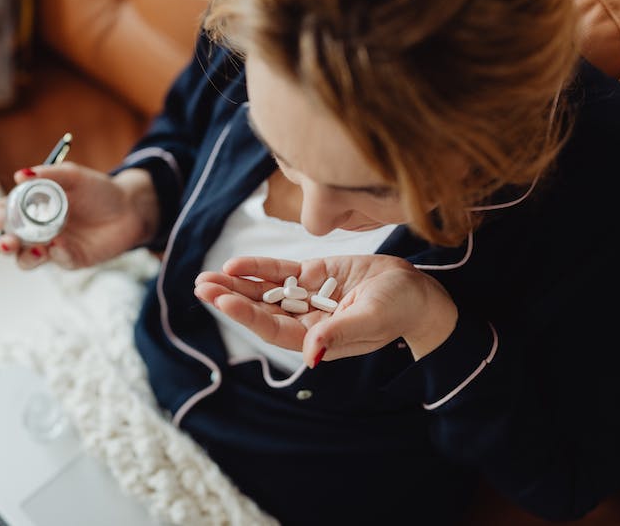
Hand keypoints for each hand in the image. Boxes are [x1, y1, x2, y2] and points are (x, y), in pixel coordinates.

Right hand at [0, 164, 156, 268]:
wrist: (129, 208)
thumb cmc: (98, 190)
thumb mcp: (73, 176)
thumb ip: (48, 175)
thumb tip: (20, 175)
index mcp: (29, 208)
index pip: (0, 214)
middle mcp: (36, 230)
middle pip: (8, 242)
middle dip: (4, 244)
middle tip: (9, 242)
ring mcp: (52, 247)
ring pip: (26, 260)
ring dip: (26, 257)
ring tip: (38, 249)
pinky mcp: (71, 259)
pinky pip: (58, 261)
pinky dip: (57, 253)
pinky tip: (61, 244)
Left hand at [194, 255, 457, 366]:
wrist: (417, 291)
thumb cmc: (400, 309)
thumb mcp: (371, 319)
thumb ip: (339, 334)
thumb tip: (310, 355)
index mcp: (317, 339)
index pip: (273, 329)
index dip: (246, 315)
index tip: (222, 300)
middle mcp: (306, 320)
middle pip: (261, 311)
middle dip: (231, 299)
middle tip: (202, 287)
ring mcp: (308, 297)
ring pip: (265, 291)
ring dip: (236, 284)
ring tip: (206, 278)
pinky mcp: (314, 276)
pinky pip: (281, 272)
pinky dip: (259, 268)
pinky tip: (236, 265)